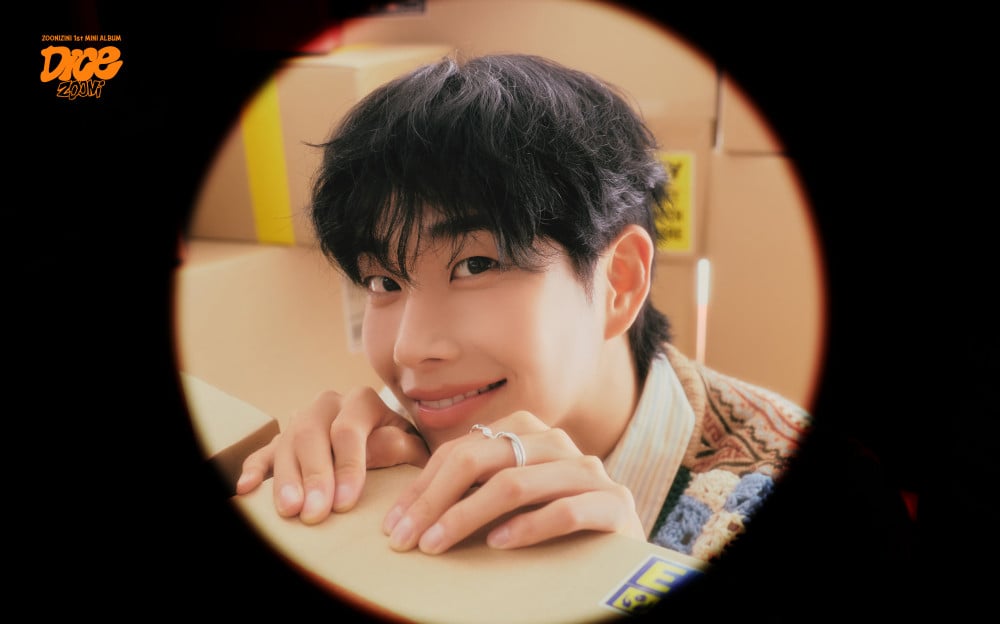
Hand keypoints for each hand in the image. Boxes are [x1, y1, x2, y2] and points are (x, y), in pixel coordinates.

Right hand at [235, 386, 429, 523]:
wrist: (396, 445)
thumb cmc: (407, 453)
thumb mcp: (415, 448)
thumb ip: (402, 445)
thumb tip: (376, 447)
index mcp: (362, 402)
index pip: (348, 429)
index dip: (347, 466)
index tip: (344, 504)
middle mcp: (328, 404)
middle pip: (311, 433)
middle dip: (313, 476)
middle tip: (313, 513)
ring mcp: (302, 419)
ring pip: (286, 441)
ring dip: (285, 478)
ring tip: (288, 510)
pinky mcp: (284, 440)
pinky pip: (264, 451)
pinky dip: (255, 469)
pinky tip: (246, 489)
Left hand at [381, 410, 644, 554]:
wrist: (623, 546)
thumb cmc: (554, 521)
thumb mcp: (510, 496)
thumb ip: (473, 488)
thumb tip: (407, 510)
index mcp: (528, 431)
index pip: (461, 451)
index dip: (422, 486)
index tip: (393, 523)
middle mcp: (557, 443)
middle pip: (481, 459)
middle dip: (434, 499)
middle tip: (405, 537)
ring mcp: (588, 470)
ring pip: (515, 483)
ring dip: (467, 516)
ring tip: (437, 543)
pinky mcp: (614, 503)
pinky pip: (563, 510)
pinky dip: (526, 527)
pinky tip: (498, 544)